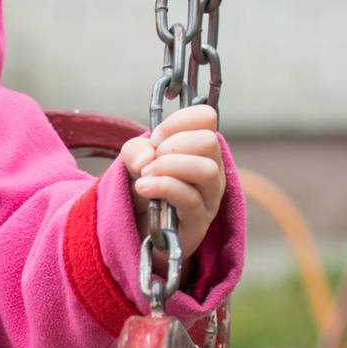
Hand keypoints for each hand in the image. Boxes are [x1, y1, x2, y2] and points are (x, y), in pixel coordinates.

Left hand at [121, 104, 226, 277]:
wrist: (138, 230)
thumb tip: (148, 158)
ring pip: (206, 170)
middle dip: (171, 146)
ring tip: (146, 176)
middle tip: (151, 162)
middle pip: (208, 141)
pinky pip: (189, 198)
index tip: (155, 138)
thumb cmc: (144, 189)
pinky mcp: (199, 222)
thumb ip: (136, 150)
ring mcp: (209, 197)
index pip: (206, 117)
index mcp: (201, 149)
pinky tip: (143, 188)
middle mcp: (212, 170)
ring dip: (168, 167)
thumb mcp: (134, 162)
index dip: (178, 121)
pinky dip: (162, 187)